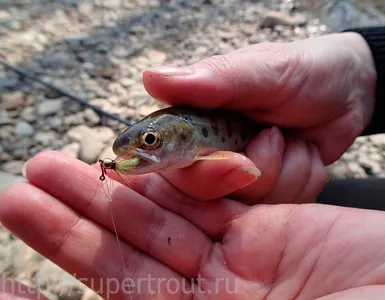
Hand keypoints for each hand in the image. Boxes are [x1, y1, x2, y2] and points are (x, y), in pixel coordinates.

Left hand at [1, 151, 384, 299]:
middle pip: (124, 265)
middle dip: (69, 229)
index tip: (2, 287)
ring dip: (106, 197)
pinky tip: (127, 169)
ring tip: (52, 169)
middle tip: (20, 196)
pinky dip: (165, 184)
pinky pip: (202, 201)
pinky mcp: (262, 230)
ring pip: (155, 225)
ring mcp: (237, 268)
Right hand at [141, 32, 375, 203]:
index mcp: (194, 123)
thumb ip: (212, 80)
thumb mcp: (263, 70)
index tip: (239, 161)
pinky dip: (302, 180)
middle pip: (206, 194)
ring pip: (249, 206)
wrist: (348, 91)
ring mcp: (240, 178)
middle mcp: (210, 155)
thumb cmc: (302, 71)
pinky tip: (306, 153)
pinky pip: (280, 210)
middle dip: (253, 170)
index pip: (169, 162)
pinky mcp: (268, 194)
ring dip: (285, 170)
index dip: (199, 171)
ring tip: (294, 137)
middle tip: (275, 136)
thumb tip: (152, 79)